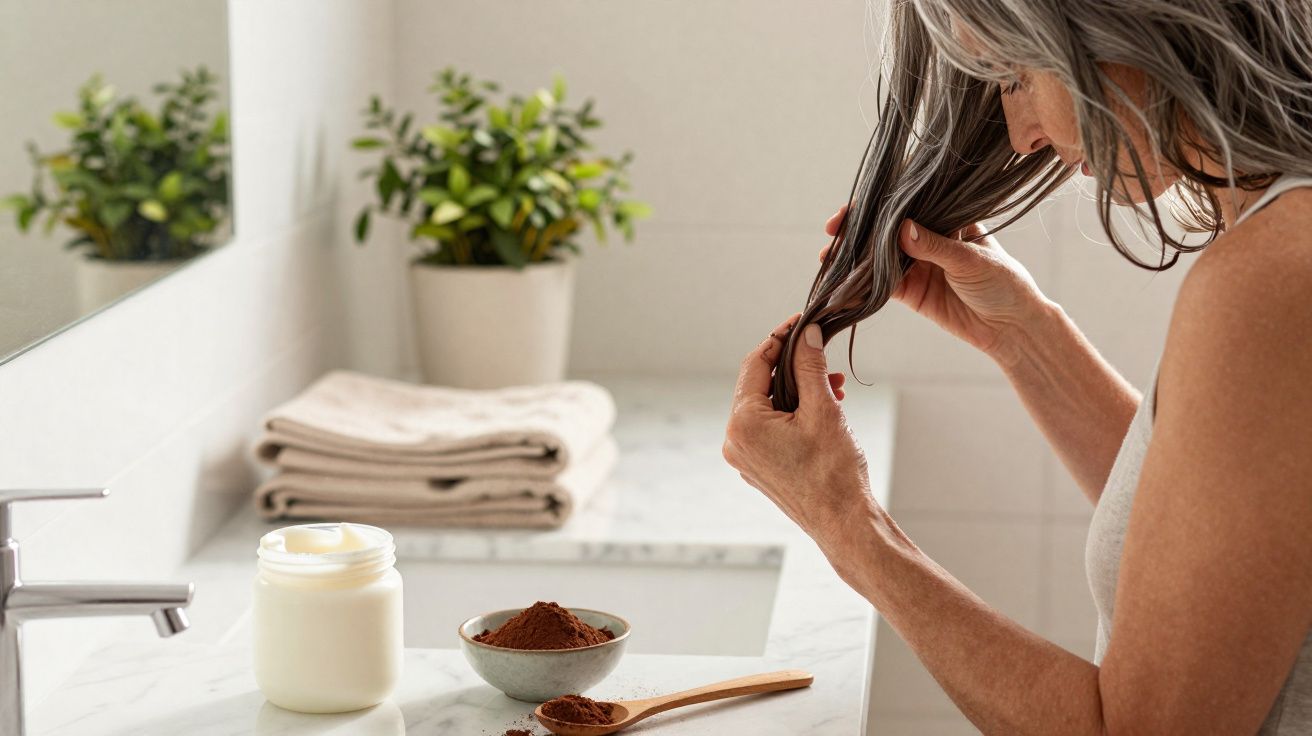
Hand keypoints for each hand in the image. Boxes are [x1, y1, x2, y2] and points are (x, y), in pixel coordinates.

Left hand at [722, 312, 875, 548]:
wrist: (844, 524)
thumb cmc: (834, 472)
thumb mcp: (824, 409)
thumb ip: (810, 366)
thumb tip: (806, 334)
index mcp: (743, 423)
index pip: (755, 365)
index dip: (779, 339)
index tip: (800, 323)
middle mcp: (735, 441)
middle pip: (759, 386)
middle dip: (793, 368)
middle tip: (822, 356)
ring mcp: (745, 458)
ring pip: (767, 408)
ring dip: (797, 392)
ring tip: (833, 388)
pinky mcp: (759, 469)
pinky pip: (770, 430)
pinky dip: (793, 414)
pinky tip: (823, 410)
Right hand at [818, 203, 1051, 361]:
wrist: (1012, 328)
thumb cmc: (1004, 283)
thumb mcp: (971, 260)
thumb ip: (935, 246)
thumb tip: (901, 229)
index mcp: (948, 217)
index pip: (909, 202)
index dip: (880, 202)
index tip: (856, 207)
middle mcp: (928, 236)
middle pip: (886, 228)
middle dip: (858, 228)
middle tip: (834, 231)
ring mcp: (917, 264)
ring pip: (878, 256)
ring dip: (853, 257)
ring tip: (829, 257)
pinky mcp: (910, 291)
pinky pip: (880, 286)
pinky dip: (860, 286)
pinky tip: (841, 284)